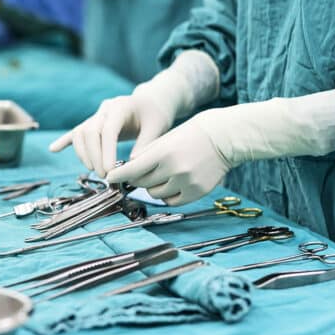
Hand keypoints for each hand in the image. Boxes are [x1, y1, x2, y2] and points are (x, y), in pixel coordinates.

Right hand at [48, 87, 177, 177]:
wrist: (152, 102)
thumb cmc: (156, 115)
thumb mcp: (158, 128)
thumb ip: (145, 145)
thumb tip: (132, 164)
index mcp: (121, 107)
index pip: (108, 129)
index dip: (106, 151)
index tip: (110, 170)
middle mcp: (105, 109)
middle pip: (90, 131)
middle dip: (94, 156)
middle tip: (104, 175)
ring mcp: (97, 114)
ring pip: (81, 132)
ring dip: (84, 153)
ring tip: (94, 170)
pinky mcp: (93, 122)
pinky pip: (76, 131)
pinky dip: (65, 141)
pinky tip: (53, 149)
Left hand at [105, 113, 230, 205]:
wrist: (224, 138)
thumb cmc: (194, 134)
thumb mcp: (167, 138)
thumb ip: (148, 153)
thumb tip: (129, 169)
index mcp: (164, 152)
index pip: (133, 169)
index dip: (119, 175)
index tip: (110, 178)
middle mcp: (174, 169)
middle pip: (142, 183)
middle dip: (136, 179)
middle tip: (138, 173)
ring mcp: (186, 183)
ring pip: (155, 194)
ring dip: (152, 187)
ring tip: (161, 174)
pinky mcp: (196, 193)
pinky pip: (171, 201)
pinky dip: (166, 195)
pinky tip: (171, 184)